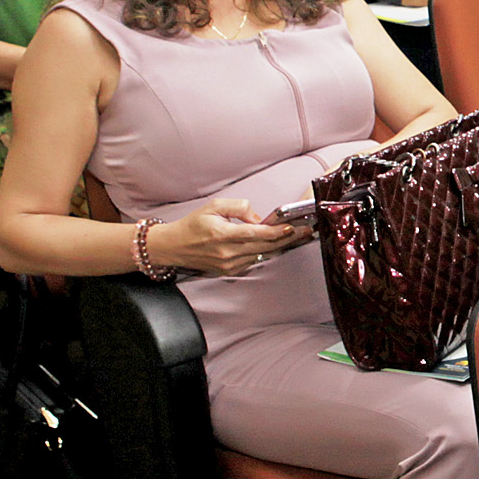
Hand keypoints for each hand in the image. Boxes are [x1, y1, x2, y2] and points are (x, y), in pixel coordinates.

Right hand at [149, 199, 313, 276]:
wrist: (172, 247)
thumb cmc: (192, 225)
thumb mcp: (213, 207)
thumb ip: (239, 207)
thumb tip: (259, 217)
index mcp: (223, 235)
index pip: (256, 234)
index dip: (277, 232)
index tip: (292, 227)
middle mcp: (227, 253)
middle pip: (265, 246)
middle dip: (287, 238)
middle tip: (306, 230)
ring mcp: (229, 265)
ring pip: (262, 255)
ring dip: (280, 246)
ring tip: (298, 236)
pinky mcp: (229, 271)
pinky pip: (254, 261)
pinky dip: (266, 252)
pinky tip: (278, 244)